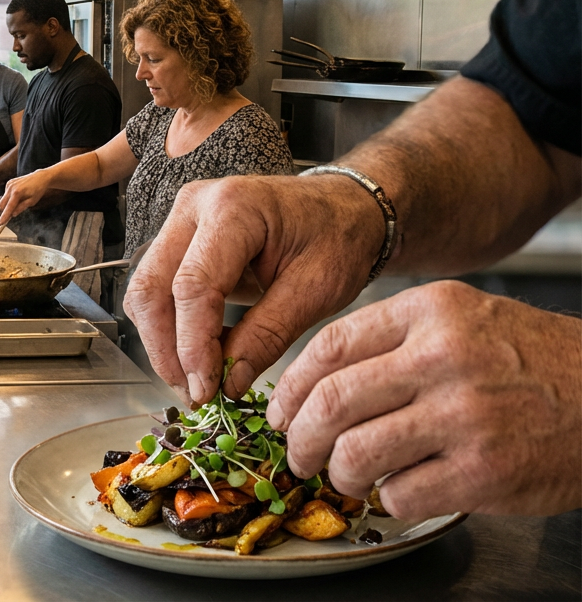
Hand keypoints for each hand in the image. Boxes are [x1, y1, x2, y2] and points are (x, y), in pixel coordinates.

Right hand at [0, 169, 51, 224]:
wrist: (40, 177)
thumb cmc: (38, 190)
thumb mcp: (32, 201)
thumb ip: (21, 208)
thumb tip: (13, 215)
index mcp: (17, 193)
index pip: (8, 208)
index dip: (4, 217)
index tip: (0, 223)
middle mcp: (11, 188)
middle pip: (2, 204)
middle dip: (6, 210)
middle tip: (14, 212)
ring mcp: (9, 184)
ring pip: (3, 199)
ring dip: (8, 203)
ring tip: (20, 200)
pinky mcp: (9, 182)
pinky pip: (5, 194)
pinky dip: (10, 197)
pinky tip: (18, 195)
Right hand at [123, 175, 382, 407]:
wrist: (342, 207)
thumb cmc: (338, 238)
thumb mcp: (317, 290)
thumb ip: (268, 335)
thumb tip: (228, 383)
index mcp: (234, 209)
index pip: (193, 286)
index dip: (193, 345)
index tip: (206, 390)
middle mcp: (194, 207)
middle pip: (152, 288)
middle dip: (167, 350)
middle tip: (194, 395)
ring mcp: (180, 221)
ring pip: (145, 292)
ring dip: (162, 343)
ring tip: (195, 382)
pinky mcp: (178, 240)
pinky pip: (155, 290)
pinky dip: (168, 329)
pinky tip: (196, 357)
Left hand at [265, 281, 581, 520]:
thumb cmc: (530, 362)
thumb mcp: (461, 319)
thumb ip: (391, 339)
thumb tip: (313, 380)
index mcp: (430, 312)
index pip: (328, 347)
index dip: (291, 387)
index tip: (280, 410)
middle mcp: (444, 358)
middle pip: (330, 402)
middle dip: (299, 438)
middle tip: (298, 454)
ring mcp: (465, 416)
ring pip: (355, 454)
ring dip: (339, 474)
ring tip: (347, 476)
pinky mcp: (484, 471)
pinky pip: (400, 494)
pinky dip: (388, 499)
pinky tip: (401, 489)